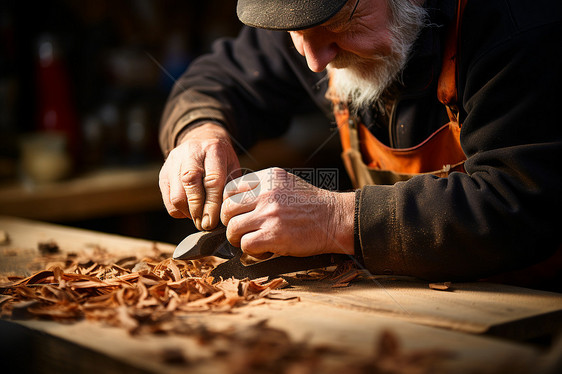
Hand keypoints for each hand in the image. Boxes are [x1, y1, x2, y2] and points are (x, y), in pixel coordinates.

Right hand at [159, 123, 240, 229]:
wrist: (200, 139)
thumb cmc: (221, 160)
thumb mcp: (232, 167)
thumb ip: (231, 188)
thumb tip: (227, 215)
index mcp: (213, 150)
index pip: (212, 180)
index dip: (213, 205)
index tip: (214, 222)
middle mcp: (191, 153)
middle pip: (191, 185)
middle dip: (199, 211)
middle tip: (206, 225)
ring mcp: (174, 162)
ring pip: (176, 195)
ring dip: (188, 213)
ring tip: (199, 219)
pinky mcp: (164, 173)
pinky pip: (168, 200)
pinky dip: (179, 211)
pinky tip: (190, 211)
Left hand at [220, 167, 354, 256]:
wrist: (337, 218)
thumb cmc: (313, 205)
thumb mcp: (287, 183)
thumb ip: (264, 188)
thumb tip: (238, 200)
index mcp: (268, 178)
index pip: (230, 189)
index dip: (229, 205)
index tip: (236, 214)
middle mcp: (266, 193)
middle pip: (227, 209)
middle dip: (230, 223)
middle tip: (240, 231)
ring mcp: (269, 214)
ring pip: (233, 228)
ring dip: (238, 239)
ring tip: (251, 241)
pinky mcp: (274, 235)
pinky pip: (245, 245)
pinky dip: (251, 252)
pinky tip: (264, 250)